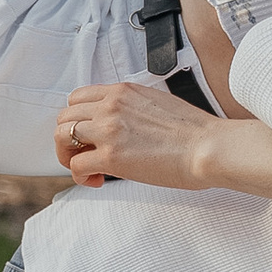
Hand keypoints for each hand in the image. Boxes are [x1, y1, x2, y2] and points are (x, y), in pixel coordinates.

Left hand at [56, 81, 219, 190]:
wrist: (208, 148)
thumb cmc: (194, 132)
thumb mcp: (157, 103)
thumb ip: (133, 108)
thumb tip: (124, 126)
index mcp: (123, 91)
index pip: (78, 98)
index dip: (78, 119)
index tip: (89, 135)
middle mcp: (111, 105)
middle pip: (65, 117)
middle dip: (69, 139)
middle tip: (84, 155)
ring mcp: (108, 130)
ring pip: (62, 137)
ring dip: (69, 156)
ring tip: (88, 168)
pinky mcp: (111, 156)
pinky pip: (76, 166)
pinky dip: (81, 175)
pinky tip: (98, 180)